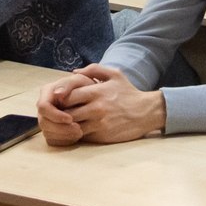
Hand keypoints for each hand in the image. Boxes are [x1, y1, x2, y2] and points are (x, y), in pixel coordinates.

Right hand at [38, 71, 90, 145]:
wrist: (92, 99)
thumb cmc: (85, 87)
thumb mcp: (79, 81)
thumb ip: (68, 84)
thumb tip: (56, 93)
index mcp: (46, 93)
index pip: (43, 107)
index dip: (55, 115)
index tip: (71, 118)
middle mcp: (44, 107)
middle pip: (43, 123)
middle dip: (61, 128)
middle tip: (78, 129)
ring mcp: (46, 119)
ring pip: (48, 133)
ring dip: (64, 135)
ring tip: (80, 132)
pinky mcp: (52, 131)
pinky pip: (53, 140)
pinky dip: (64, 140)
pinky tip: (76, 136)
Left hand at [44, 63, 163, 142]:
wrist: (146, 112)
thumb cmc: (128, 92)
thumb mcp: (114, 74)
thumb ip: (93, 69)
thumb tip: (74, 72)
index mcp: (97, 91)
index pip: (68, 94)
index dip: (60, 97)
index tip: (59, 99)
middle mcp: (96, 107)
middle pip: (67, 111)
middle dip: (60, 111)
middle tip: (59, 111)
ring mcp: (98, 123)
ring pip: (72, 125)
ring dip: (67, 124)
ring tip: (66, 121)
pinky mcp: (102, 136)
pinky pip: (82, 135)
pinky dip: (76, 133)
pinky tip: (77, 129)